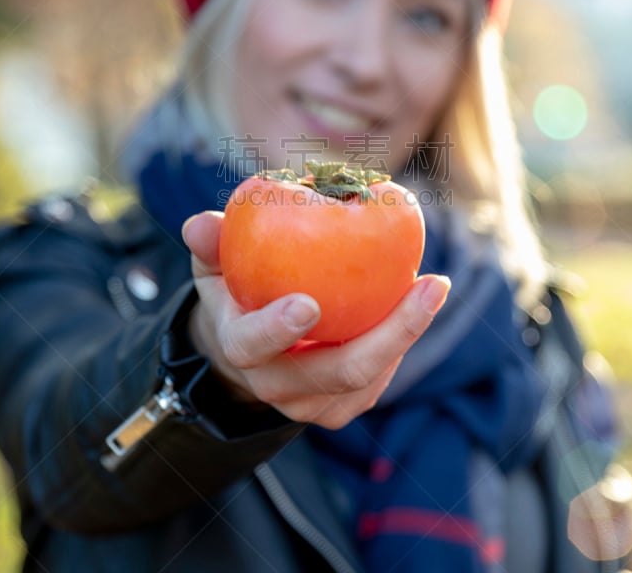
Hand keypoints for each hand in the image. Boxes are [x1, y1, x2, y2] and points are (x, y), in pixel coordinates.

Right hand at [183, 211, 449, 429]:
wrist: (246, 351)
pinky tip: (419, 304)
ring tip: (433, 287)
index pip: (252, 345)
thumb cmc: (234, 294)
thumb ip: (210, 243)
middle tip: (427, 286)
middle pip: (337, 373)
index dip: (276, 329)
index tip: (309, 302)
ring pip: (366, 380)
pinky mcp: (339, 407)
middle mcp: (276, 386)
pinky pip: (376, 382)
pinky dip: (399, 344)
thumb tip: (199, 225)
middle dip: (389, 334)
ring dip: (405, 335)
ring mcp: (311, 405)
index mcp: (239, 348)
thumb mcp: (215, 265)